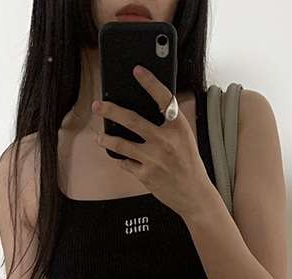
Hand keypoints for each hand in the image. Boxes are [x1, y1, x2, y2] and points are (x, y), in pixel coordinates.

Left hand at [91, 65, 211, 218]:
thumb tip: (143, 109)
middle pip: (132, 120)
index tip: (137, 70)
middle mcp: (165, 141)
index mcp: (178, 127)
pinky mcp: (145, 175)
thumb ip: (168, 124)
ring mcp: (153, 159)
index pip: (163, 98)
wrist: (194, 194)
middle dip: (110, 110)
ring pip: (121, 144)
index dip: (150, 82)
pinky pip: (126, 163)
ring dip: (106, 139)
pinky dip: (122, 159)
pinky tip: (121, 157)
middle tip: (98, 105)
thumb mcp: (184, 138)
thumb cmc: (189, 164)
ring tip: (100, 137)